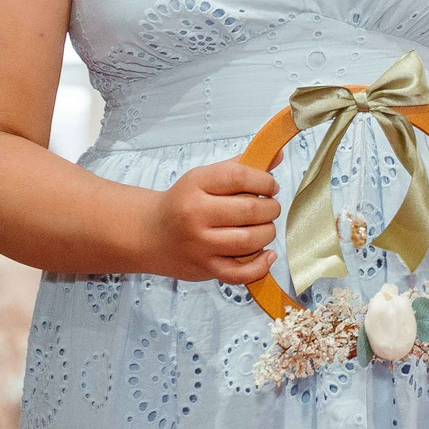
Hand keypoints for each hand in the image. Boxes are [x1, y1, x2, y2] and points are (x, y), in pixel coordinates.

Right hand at [139, 159, 279, 285]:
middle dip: (270, 208)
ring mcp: (200, 243)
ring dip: (267, 233)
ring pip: (249, 240)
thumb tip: (278, 156)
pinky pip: (239, 273)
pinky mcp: (205, 267)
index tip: (270, 187)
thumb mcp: (204, 177)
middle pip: (249, 209)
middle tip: (270, 208)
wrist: (151, 233)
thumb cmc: (183, 202)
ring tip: (265, 228)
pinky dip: (260, 266)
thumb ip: (240, 165)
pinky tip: (267, 254)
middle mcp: (195, 213)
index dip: (264, 181)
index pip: (239, 176)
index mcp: (196, 184)